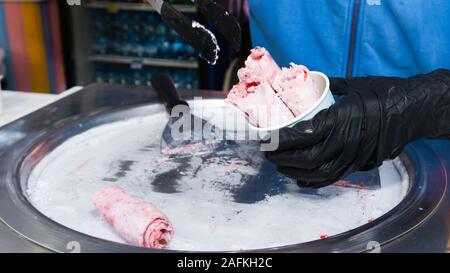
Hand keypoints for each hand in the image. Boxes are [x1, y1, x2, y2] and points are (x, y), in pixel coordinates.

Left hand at [265, 69, 449, 187]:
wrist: (409, 110)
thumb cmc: (381, 94)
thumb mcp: (350, 85)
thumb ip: (325, 88)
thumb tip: (306, 86)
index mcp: (340, 120)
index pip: (303, 135)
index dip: (281, 141)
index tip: (267, 138)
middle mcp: (345, 142)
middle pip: (306, 158)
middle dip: (282, 157)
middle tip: (268, 153)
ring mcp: (353, 156)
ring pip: (318, 173)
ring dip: (294, 171)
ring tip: (280, 165)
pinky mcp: (359, 164)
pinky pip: (333, 178)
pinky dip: (313, 181)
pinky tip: (300, 178)